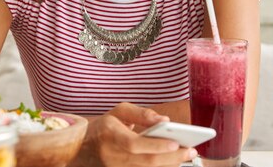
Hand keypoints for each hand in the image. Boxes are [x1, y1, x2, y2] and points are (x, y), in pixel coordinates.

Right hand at [70, 102, 196, 166]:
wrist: (80, 148)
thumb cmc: (104, 126)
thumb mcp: (118, 111)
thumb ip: (141, 113)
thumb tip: (164, 120)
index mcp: (110, 134)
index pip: (134, 144)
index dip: (155, 145)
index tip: (176, 143)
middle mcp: (112, 155)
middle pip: (145, 162)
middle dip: (171, 158)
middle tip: (191, 151)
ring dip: (168, 165)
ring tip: (186, 157)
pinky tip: (171, 163)